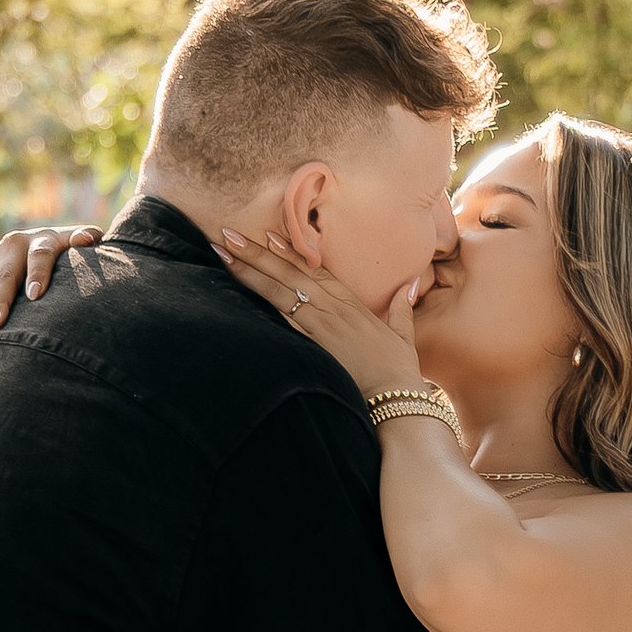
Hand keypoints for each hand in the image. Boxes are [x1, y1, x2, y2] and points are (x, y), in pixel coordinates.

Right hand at [0, 225, 101, 346]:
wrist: (48, 247)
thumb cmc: (73, 255)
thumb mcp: (81, 243)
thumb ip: (86, 239)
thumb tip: (85, 239)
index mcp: (40, 240)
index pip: (39, 256)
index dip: (38, 273)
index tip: (36, 295)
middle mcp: (11, 246)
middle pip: (4, 276)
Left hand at [214, 226, 427, 397]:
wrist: (396, 397)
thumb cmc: (398, 369)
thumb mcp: (402, 334)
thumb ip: (401, 308)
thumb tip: (409, 286)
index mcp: (350, 302)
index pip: (313, 268)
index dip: (288, 250)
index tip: (266, 234)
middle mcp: (332, 308)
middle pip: (288, 273)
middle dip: (256, 253)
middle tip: (227, 234)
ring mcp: (321, 326)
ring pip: (278, 292)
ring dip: (248, 272)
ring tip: (223, 254)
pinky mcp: (313, 347)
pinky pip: (281, 321)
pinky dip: (260, 304)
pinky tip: (237, 292)